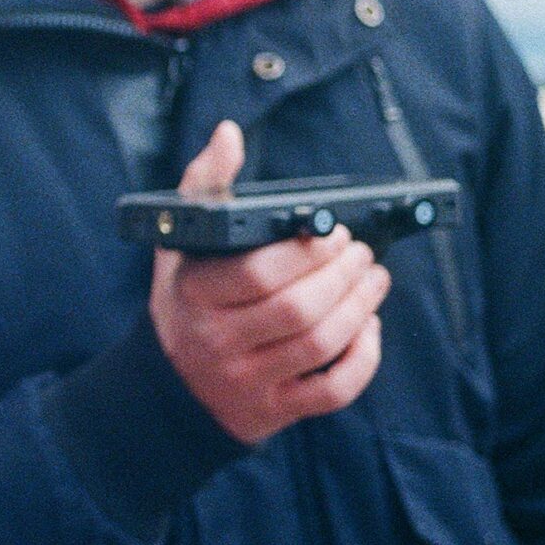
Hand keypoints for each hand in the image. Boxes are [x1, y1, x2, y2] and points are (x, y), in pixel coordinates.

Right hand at [150, 121, 389, 444]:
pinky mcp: (274, 411)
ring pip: (321, 345)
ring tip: (374, 279)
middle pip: (299, 309)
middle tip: (362, 253)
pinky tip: (368, 327)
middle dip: (344, 275)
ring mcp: (246, 380)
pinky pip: (333, 389)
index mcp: (194, 293)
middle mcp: (216, 341)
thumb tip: (228, 134)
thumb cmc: (186, 301)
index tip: (334, 232)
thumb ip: (204, 186)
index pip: (258, 272)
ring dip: (361, 307)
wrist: (170, 386)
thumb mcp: (180, 244)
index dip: (308, 251)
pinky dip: (363, 357)